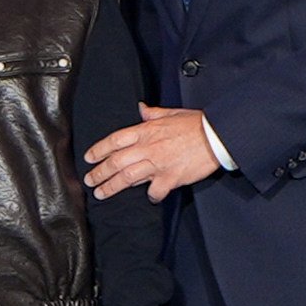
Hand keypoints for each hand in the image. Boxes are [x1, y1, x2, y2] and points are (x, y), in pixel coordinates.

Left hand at [84, 105, 222, 202]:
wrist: (217, 135)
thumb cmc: (196, 124)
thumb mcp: (171, 113)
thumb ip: (153, 113)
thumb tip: (141, 108)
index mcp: (146, 130)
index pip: (114, 140)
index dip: (98, 149)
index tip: (89, 157)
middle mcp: (148, 148)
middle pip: (116, 162)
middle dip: (99, 172)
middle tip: (89, 180)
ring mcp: (158, 164)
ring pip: (127, 177)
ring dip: (112, 187)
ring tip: (101, 193)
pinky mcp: (171, 177)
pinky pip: (154, 191)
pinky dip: (150, 195)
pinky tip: (149, 197)